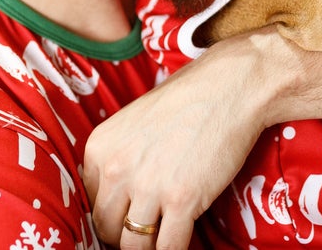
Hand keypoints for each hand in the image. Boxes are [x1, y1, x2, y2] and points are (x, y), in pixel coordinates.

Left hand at [83, 30, 291, 249]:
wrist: (231, 87)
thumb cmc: (191, 97)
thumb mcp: (136, 120)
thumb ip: (121, 154)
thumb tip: (122, 188)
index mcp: (99, 148)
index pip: (90, 201)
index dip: (113, 211)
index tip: (130, 213)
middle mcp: (116, 169)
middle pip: (106, 227)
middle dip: (125, 235)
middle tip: (146, 231)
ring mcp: (148, 187)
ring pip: (133, 245)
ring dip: (148, 247)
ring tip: (164, 238)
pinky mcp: (181, 200)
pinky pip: (168, 247)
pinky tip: (183, 240)